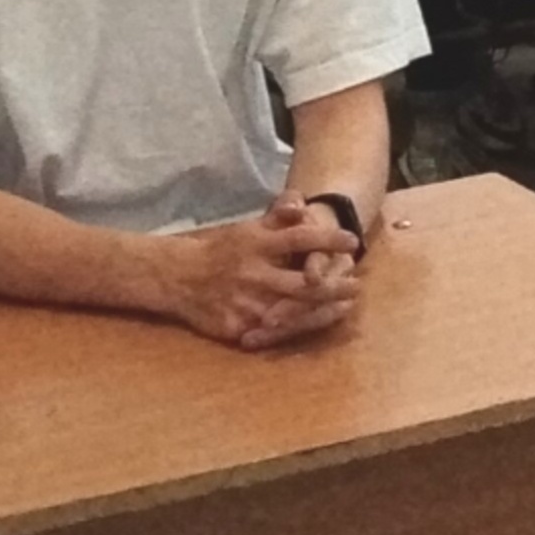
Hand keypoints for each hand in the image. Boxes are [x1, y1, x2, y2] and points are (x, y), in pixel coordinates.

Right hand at [156, 197, 362, 349]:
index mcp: (256, 244)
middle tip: (356, 285)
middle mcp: (253, 274)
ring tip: (344, 306)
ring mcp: (246, 303)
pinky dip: (298, 328)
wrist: (177, 278)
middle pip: (304, 283)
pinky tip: (317, 323)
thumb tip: (300, 201)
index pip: (299, 238)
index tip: (352, 241)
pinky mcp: (238, 327)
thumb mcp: (247, 228)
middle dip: (334, 286)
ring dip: (323, 311)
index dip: (328, 240)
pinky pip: (273, 333)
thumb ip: (277, 217)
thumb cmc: (221, 250)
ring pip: (294, 311)